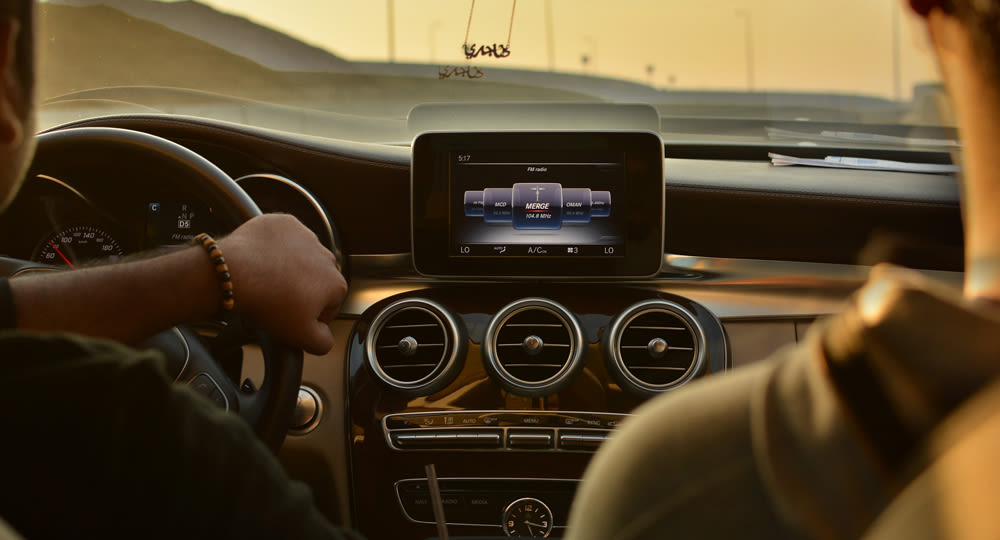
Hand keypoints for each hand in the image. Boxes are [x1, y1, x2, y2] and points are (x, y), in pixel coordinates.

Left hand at [219, 214, 346, 354]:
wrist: (235, 273)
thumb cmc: (268, 302)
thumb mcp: (302, 338)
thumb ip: (324, 343)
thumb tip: (326, 338)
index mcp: (335, 283)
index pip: (331, 304)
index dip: (312, 314)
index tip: (294, 316)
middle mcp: (326, 256)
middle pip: (317, 277)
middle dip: (303, 287)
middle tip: (279, 299)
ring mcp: (305, 236)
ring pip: (301, 255)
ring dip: (290, 266)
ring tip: (268, 279)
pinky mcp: (284, 223)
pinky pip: (284, 237)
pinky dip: (276, 246)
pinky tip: (263, 260)